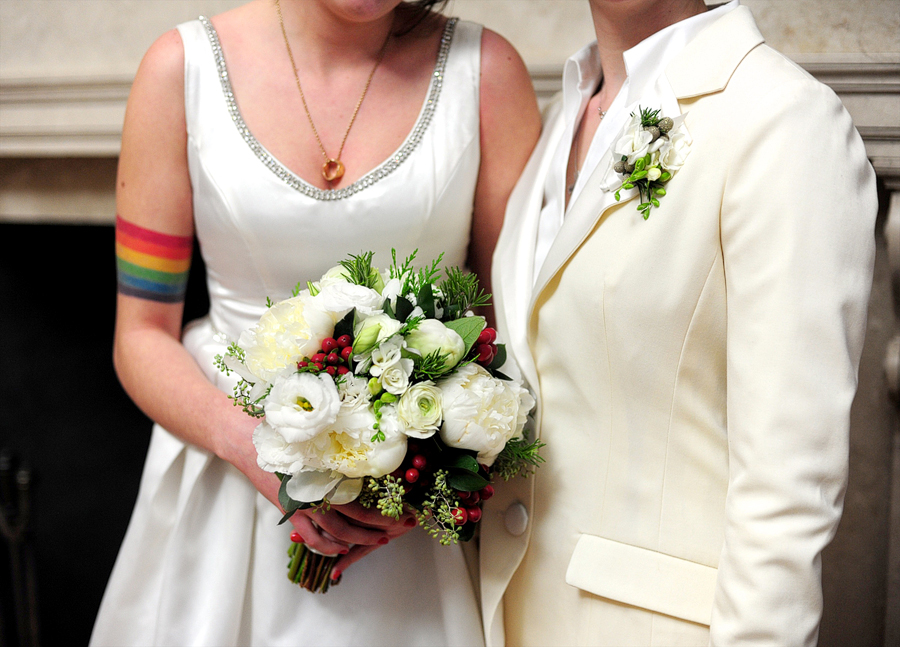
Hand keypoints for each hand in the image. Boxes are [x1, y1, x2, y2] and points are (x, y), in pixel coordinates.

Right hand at [216, 407, 416, 573]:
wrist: (251, 444)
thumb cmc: (287, 438)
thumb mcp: (318, 440)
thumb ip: (340, 450)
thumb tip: (369, 453)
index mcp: (330, 468)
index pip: (366, 491)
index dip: (385, 501)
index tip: (402, 506)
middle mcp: (320, 488)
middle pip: (358, 513)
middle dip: (381, 523)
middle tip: (400, 527)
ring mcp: (305, 503)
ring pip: (339, 529)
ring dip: (361, 537)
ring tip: (380, 540)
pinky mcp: (291, 512)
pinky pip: (313, 536)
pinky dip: (329, 546)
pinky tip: (342, 550)